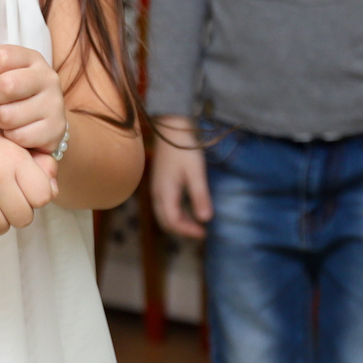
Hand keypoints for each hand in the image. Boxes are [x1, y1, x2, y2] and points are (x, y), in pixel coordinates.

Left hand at [0, 44, 65, 155]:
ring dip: (0, 121)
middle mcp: (48, 77)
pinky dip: (10, 138)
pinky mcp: (56, 129)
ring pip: (8, 116)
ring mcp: (55, 103)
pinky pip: (18, 137)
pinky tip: (18, 132)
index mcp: (31, 59)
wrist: (32, 129)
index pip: (1, 56)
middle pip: (5, 85)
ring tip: (8, 118)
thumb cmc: (6, 100)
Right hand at [0, 132, 54, 238]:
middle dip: (15, 211)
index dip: (34, 195)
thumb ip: (41, 166)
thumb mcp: (12, 148)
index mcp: (12, 156)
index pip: (44, 196)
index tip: (21, 186)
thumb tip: (53, 192)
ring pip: (1, 228)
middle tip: (1, 196)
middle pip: (24, 218)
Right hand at [148, 122, 211, 239]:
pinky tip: (188, 209)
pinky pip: (164, 205)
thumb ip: (200, 196)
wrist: (170, 129)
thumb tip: (205, 220)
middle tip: (201, 232)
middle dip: (182, 230)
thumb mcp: (196, 172)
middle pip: (165, 221)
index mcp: (165, 192)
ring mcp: (156, 188)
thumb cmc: (184, 149)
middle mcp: (157, 193)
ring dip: (178, 222)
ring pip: (163, 214)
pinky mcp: (159, 183)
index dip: (188, 231)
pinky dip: (175, 213)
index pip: (173, 221)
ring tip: (196, 224)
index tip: (204, 233)